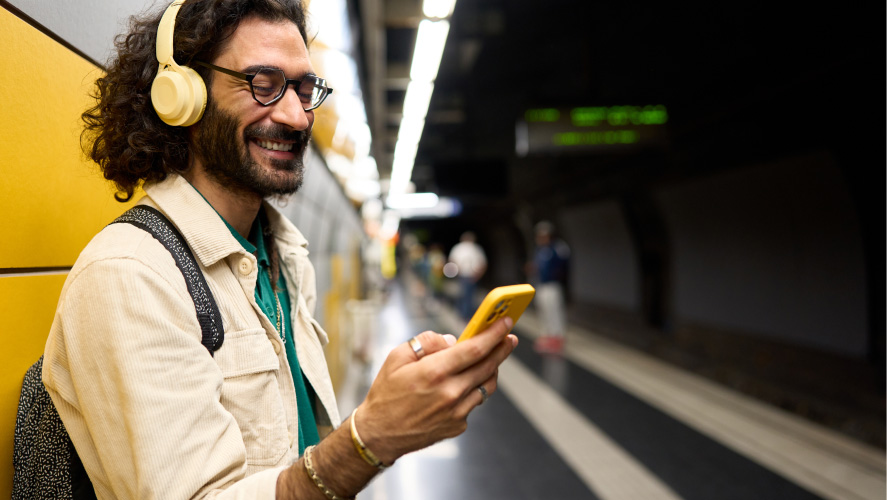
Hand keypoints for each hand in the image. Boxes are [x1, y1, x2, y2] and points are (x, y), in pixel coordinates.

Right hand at [355, 318, 517, 463]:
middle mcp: (449, 393)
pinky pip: (474, 402)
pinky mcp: (458, 425)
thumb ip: (426, 342)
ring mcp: (456, 412)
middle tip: (509, 338)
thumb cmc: (386, 394)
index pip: (474, 349)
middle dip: (502, 348)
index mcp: (434, 372)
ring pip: (486, 385)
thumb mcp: (397, 357)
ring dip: (492, 369)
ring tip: (491, 358)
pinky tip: (464, 384)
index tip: (505, 323)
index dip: (493, 334)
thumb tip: (452, 340)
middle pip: (488, 366)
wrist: (379, 433)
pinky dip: (473, 389)